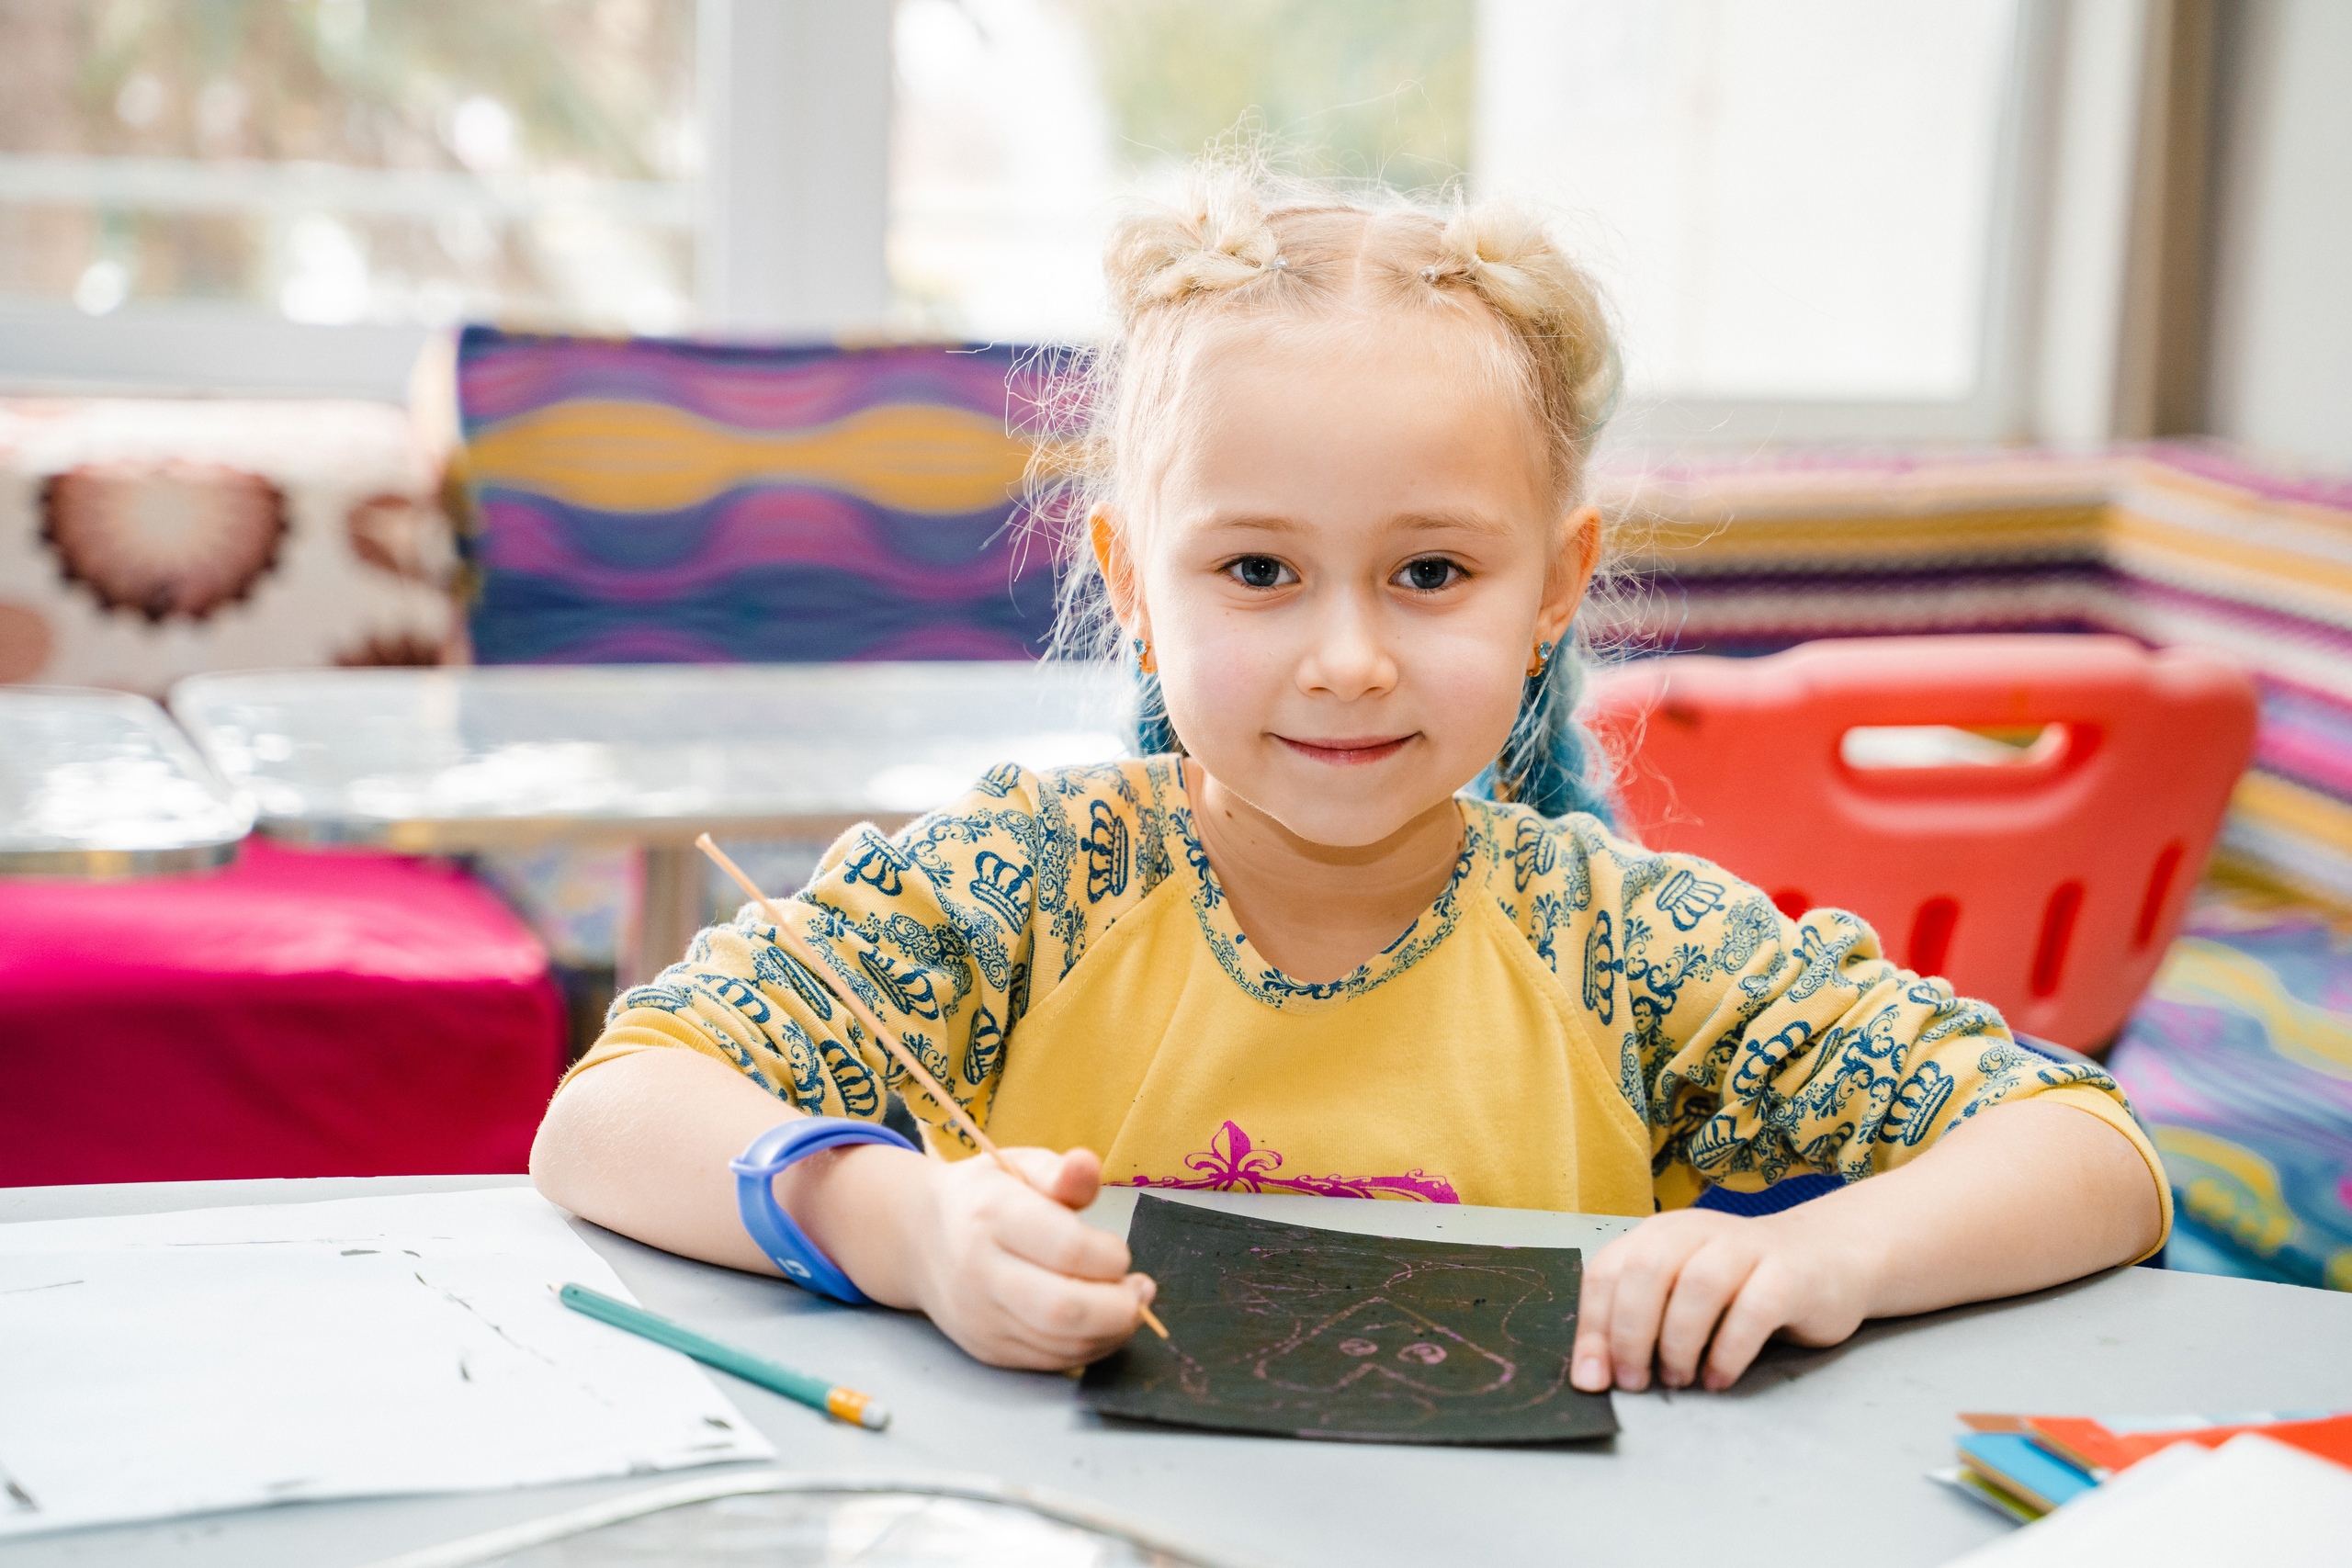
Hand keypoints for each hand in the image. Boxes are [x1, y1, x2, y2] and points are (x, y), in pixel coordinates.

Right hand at [904, 1145, 1157, 1370]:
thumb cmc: (985, 1197)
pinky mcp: (988, 1350)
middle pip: (1063, 1310)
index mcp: (992, 1216)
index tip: (1119, 1250)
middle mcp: (980, 1273)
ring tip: (1127, 1303)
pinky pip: (1051, 1362)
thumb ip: (1061, 1172)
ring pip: (1062, 1344)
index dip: (1109, 1256)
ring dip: (1111, 1331)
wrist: (920, 1239)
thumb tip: (1088, 1165)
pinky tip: (1101, 1322)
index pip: (1066, 1249)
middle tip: (1140, 1289)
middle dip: (1119, 1307)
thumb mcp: (1019, 1166)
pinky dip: (1089, 1346)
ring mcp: (981, 1318)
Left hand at [1570, 1207, 1875, 1392]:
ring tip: (1678, 1380)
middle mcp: (1697, 1232)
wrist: (1828, 1258)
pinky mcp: (1788, 1272)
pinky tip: (1719, 1379)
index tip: (1592, 1379)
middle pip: (1646, 1271)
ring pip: (1698, 1285)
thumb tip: (1597, 1373)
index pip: (1608, 1271)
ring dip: (1679, 1342)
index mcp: (1660, 1235)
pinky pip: (1754, 1310)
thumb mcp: (1683, 1293)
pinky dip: (1729, 1351)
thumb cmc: (1743, 1286)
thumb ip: (1644, 1318)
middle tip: (1635, 1382)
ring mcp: (1745, 1248)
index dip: (1593, 1328)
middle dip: (1631, 1334)